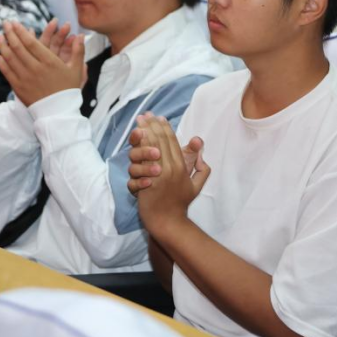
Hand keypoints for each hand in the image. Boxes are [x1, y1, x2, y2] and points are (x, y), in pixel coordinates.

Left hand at [0, 20, 84, 106]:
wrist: (58, 112)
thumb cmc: (68, 89)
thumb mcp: (76, 69)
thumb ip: (78, 50)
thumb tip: (81, 35)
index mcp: (49, 62)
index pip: (31, 42)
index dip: (21, 31)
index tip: (15, 23)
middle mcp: (35, 68)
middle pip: (18, 47)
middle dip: (10, 33)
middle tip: (5, 23)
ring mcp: (25, 78)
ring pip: (10, 58)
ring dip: (3, 46)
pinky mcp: (18, 87)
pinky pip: (7, 72)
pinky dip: (1, 63)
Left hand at [129, 115, 208, 236]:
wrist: (169, 222)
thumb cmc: (181, 204)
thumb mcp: (197, 186)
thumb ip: (203, 169)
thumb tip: (202, 154)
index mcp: (182, 167)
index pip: (173, 141)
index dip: (165, 128)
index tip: (159, 117)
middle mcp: (171, 168)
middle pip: (161, 141)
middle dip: (152, 125)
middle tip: (145, 114)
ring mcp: (160, 175)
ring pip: (151, 148)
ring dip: (144, 132)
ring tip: (138, 122)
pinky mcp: (148, 182)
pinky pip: (142, 161)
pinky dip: (138, 149)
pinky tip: (133, 141)